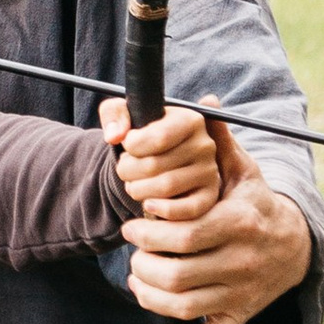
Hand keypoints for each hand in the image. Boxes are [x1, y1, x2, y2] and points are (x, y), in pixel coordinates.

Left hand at [98, 96, 221, 220]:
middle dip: (127, 170)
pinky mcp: (208, 196)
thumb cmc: (140, 133)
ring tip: (133, 182)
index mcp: (190, 120)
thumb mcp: (124, 113)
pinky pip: (188, 210)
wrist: (156, 156)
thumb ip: (114, 114)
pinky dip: (162, 210)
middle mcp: (204, 145)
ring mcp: (209, 172)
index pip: (158, 137)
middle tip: (124, 168)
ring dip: (137, 189)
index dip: (132, 145)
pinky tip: (148, 204)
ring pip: (165, 188)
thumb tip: (114, 135)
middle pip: (155, 165)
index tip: (127, 145)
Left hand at [120, 108, 313, 323]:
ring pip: (183, 306)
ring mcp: (240, 294)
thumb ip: (218, 139)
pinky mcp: (238, 318)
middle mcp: (241, 263)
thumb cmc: (254, 202)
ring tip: (137, 276)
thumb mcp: (242, 169)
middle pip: (177, 274)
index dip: (150, 234)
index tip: (134, 225)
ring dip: (149, 295)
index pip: (185, 236)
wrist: (297, 246)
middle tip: (132, 249)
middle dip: (143, 263)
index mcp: (238, 223)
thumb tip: (203, 100)